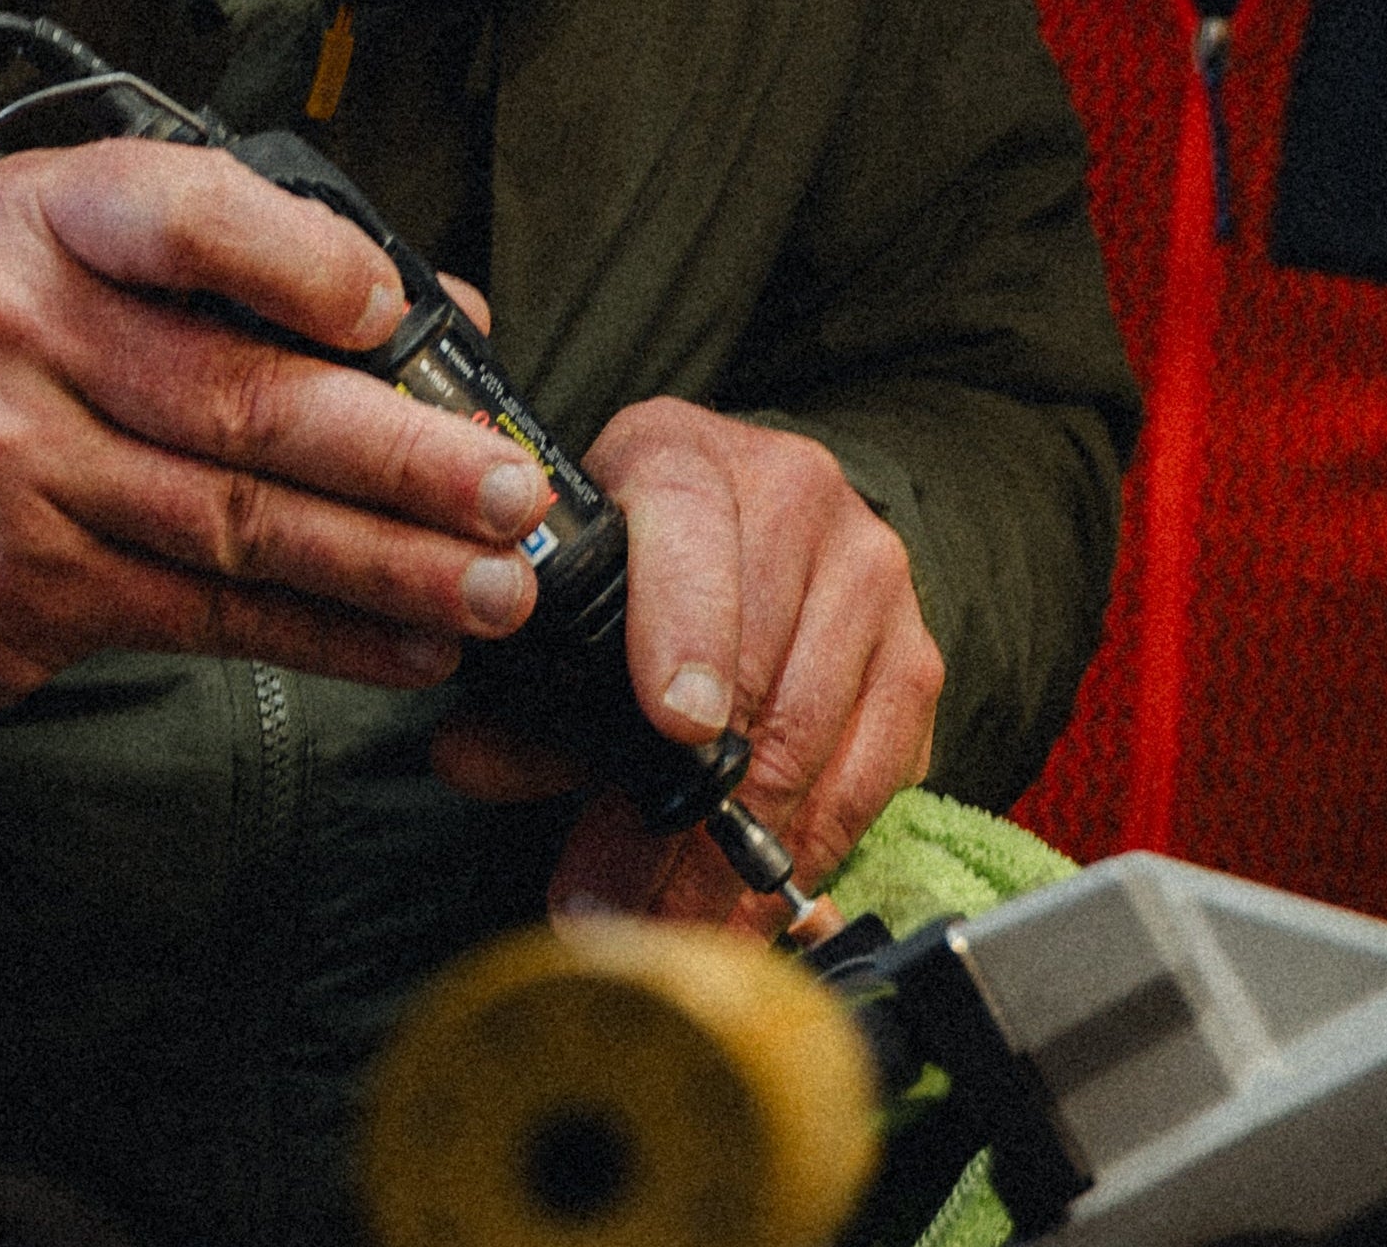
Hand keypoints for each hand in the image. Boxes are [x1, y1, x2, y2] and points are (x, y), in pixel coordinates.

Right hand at [0, 140, 553, 738]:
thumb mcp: (65, 264)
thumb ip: (235, 269)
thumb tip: (441, 315)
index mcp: (45, 219)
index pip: (188, 216)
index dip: (305, 264)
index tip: (403, 314)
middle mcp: (21, 330)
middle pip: (243, 397)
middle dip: (402, 453)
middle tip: (510, 486)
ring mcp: (17, 465)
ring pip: (241, 520)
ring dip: (387, 562)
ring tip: (495, 583)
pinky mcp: (29, 584)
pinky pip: (207, 607)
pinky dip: (321, 630)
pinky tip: (405, 642)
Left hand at [434, 398, 941, 925]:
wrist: (756, 517)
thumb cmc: (640, 563)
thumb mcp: (571, 592)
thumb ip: (524, 690)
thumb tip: (470, 759)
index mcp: (685, 457)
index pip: (691, 530)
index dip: (684, 633)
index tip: (673, 730)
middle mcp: (797, 494)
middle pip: (755, 666)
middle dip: (678, 809)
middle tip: (611, 899)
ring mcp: (871, 574)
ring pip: (812, 735)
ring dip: (731, 856)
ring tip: (661, 928)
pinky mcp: (916, 654)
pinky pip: (870, 776)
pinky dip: (804, 855)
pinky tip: (742, 909)